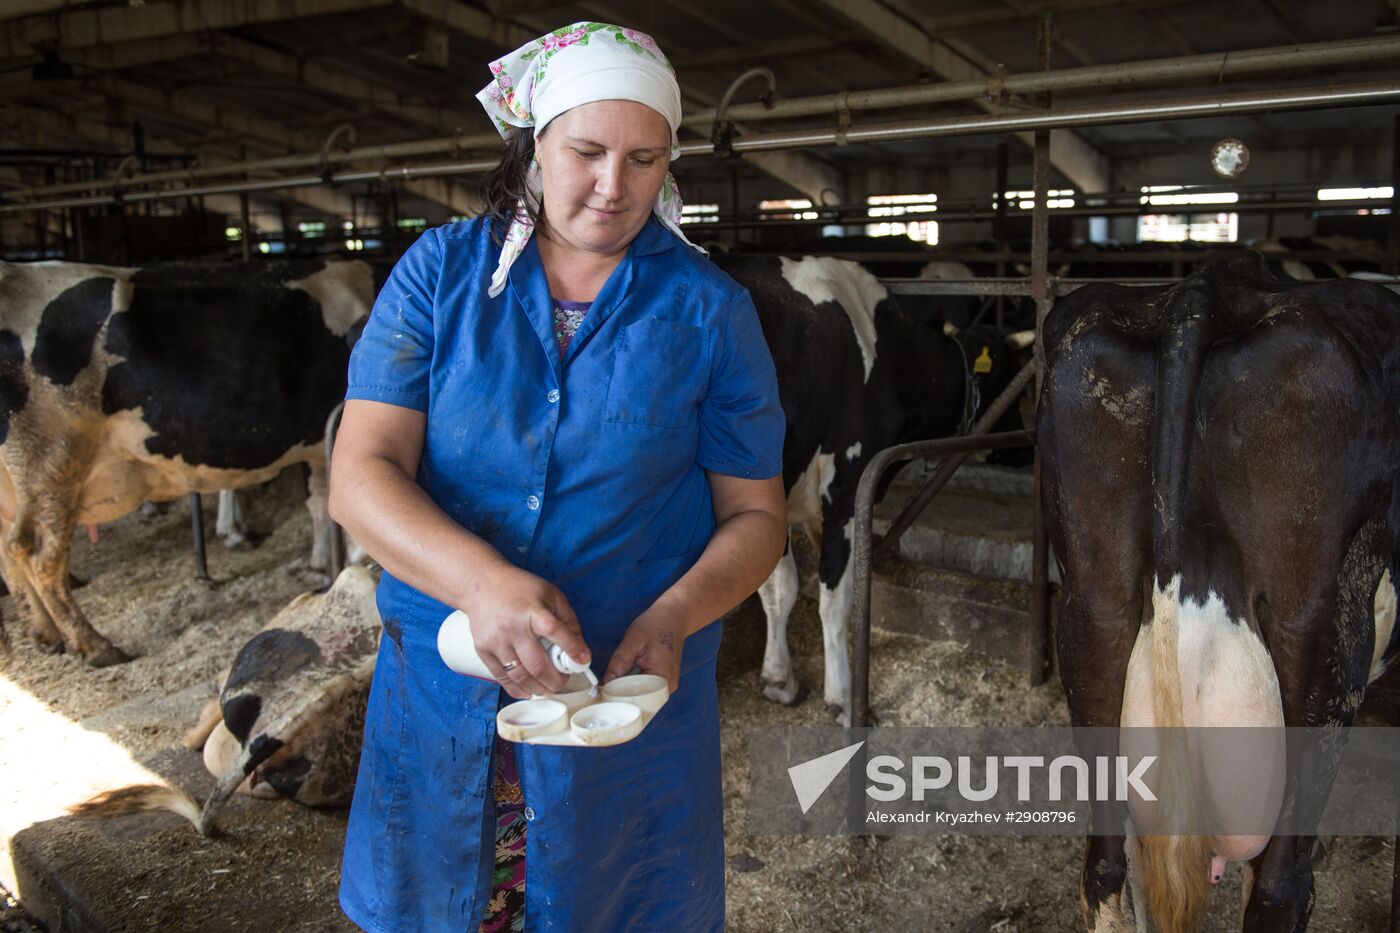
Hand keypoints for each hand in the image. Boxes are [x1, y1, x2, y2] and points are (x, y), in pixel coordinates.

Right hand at [460, 560, 589, 699]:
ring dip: (538, 688)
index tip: (582, 661)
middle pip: (537, 664)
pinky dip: (517, 689)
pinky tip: (529, 691)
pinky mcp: (483, 650)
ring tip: (549, 688)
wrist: (480, 584)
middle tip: (563, 681)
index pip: (554, 631)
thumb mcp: (550, 594)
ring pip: (520, 676)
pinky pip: (502, 677)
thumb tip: (579, 649)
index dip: (571, 648)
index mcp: (532, 610)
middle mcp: (512, 627)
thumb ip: (567, 620)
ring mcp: (496, 640)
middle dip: (555, 680)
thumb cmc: (519, 588)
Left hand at [604, 606, 687, 692]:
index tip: (602, 691)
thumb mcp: (634, 640)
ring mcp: (666, 686)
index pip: (635, 697)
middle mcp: (667, 688)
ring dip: (627, 688)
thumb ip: (620, 661)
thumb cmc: (655, 625)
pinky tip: (629, 672)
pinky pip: (645, 689)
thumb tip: (606, 682)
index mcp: (663, 678)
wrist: (673, 617)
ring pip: (640, 695)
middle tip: (608, 681)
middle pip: (638, 699)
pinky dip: (634, 683)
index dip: (616, 695)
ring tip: (620, 674)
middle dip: (621, 693)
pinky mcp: (663, 682)